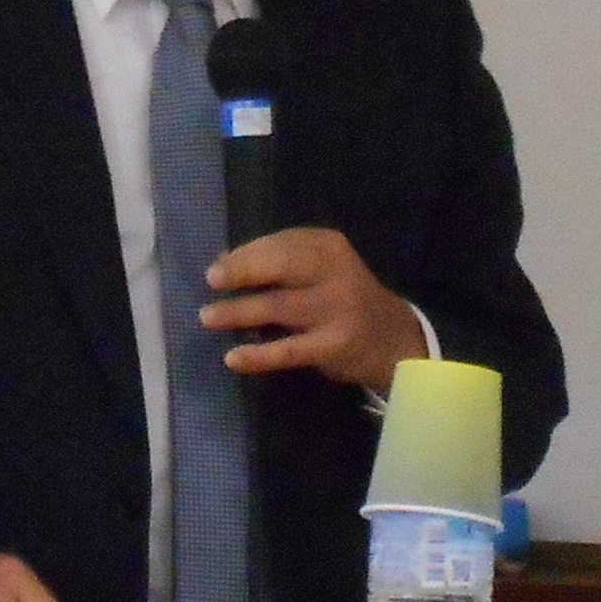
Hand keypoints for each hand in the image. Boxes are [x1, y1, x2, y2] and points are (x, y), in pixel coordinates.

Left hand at [200, 227, 427, 392]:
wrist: (392, 338)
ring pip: (281, 306)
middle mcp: (335, 272)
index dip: (246, 254)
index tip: (216, 268)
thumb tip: (223, 262)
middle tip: (211, 281)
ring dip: (241, 311)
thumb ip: (280, 263)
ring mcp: (337, 309)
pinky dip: (259, 355)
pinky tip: (233, 358)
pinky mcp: (335, 345)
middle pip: (284, 265)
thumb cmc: (341, 298)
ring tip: (208, 316)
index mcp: (328, 246)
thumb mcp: (319, 270)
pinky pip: (290, 350)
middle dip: (244, 270)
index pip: (283, 243)